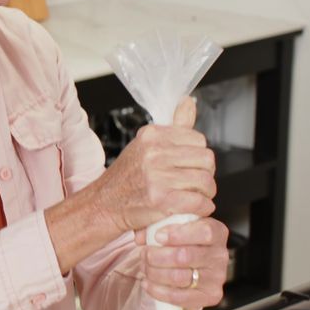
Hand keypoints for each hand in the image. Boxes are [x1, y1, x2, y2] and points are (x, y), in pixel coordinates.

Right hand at [92, 97, 216, 233]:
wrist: (103, 205)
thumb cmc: (125, 178)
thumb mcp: (145, 145)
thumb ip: (173, 126)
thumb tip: (187, 102)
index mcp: (152, 135)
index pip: (198, 139)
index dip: (197, 155)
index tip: (187, 166)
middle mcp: (154, 152)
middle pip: (206, 159)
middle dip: (205, 173)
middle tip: (192, 183)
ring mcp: (157, 176)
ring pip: (205, 181)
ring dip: (205, 193)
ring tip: (193, 196)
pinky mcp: (161, 199)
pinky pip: (199, 201)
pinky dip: (201, 208)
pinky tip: (193, 208)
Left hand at [135, 217, 227, 309]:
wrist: (187, 266)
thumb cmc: (178, 242)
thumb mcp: (169, 226)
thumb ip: (155, 225)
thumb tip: (141, 237)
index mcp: (216, 231)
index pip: (204, 232)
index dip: (178, 234)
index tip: (158, 236)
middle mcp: (220, 255)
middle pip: (185, 256)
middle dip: (156, 256)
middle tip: (144, 254)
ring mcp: (217, 277)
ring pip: (179, 277)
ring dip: (154, 272)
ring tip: (145, 267)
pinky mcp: (210, 296)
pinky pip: (179, 296)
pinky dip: (157, 290)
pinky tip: (147, 283)